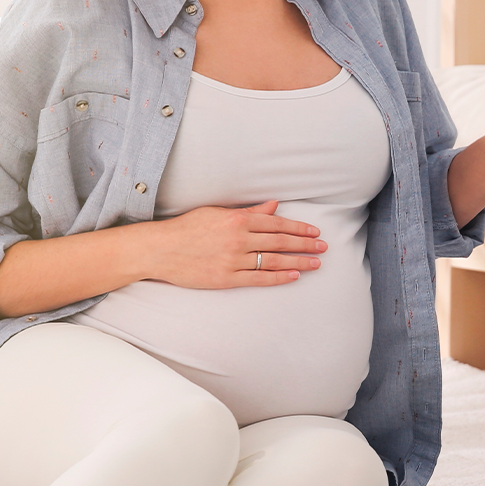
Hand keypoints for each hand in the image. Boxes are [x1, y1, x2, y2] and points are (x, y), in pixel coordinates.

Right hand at [146, 200, 325, 288]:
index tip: (315, 232)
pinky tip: (294, 276)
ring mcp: (233, 260)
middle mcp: (239, 239)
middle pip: (280, 242)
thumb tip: (273, 206)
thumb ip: (248, 211)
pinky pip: (259, 278)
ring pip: (274, 261)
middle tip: (323, 247)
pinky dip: (278, 278)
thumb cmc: (187, 228)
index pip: (277, 224)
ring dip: (298, 262)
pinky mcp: (226, 278)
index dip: (299, 228)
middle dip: (305, 244)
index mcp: (237, 219)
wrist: (160, 249)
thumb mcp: (218, 212)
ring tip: (316, 263)